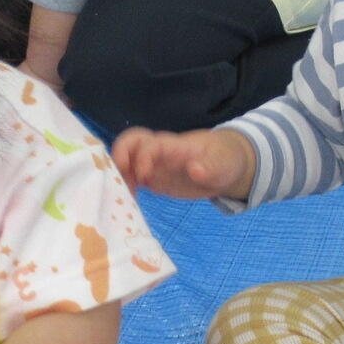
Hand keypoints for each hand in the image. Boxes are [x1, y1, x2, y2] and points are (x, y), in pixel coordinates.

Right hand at [111, 126, 256, 200]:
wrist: (225, 165)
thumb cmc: (224, 160)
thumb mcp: (224, 165)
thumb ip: (210, 167)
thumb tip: (195, 170)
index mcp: (175, 145)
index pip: (151, 144)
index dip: (142, 158)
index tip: (144, 177)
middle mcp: (159, 151)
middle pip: (130, 141)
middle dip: (119, 156)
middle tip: (119, 180)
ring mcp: (154, 164)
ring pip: (126, 158)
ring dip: (118, 174)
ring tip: (122, 196)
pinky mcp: (152, 178)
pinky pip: (132, 177)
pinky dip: (124, 187)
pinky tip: (128, 202)